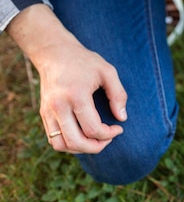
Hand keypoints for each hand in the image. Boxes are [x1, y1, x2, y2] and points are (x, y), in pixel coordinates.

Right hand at [8, 5, 126, 153]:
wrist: (55, 53)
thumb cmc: (85, 61)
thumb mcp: (108, 71)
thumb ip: (118, 95)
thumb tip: (122, 118)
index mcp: (76, 96)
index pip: (93, 129)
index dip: (109, 134)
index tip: (119, 128)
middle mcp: (59, 106)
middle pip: (76, 142)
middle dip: (96, 147)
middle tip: (109, 139)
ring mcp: (48, 111)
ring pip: (61, 145)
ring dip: (80, 149)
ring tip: (95, 140)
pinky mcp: (43, 114)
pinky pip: (53, 139)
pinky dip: (68, 144)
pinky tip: (82, 136)